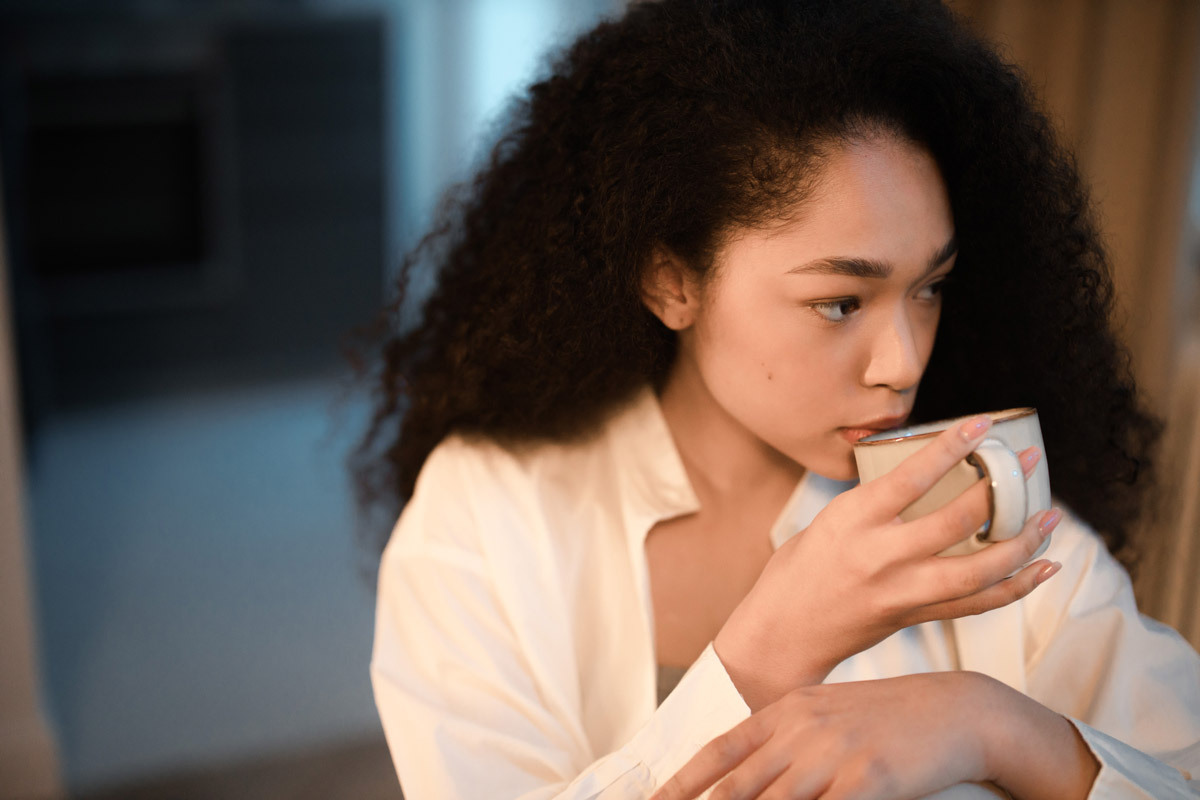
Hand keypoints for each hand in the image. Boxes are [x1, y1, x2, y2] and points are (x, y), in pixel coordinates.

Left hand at [651, 672, 995, 799]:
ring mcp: (833, 753)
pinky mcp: (868, 777)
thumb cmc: (886, 718)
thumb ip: (783, 740)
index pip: (719, 752)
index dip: (682, 783)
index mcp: (785, 711)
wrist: (954, 709)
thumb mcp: (824, 714)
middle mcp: (801, 729)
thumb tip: (741, 773)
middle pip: (737, 787)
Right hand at [715, 416, 1061, 709]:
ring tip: (1048, 516)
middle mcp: (880, 556)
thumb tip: (921, 482)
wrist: (782, 634)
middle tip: (1029, 460)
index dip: (951, 448)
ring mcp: (901, 591)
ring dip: (1022, 540)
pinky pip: (977, 603)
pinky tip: (1044, 567)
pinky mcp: (914, 617)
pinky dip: (1017, 586)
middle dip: (1001, 487)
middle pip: (957, 520)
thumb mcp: (826, 523)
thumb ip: (873, 507)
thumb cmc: (798, 572)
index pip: (911, 477)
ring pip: (979, 568)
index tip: (982, 425)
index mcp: (852, 521)